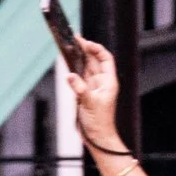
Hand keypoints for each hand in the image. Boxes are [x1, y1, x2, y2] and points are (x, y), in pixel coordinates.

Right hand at [65, 35, 124, 151]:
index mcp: (109, 82)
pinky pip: (77, 76)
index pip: (105, 59)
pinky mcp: (83, 92)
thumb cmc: (99, 123)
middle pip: (94, 60)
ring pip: (85, 66)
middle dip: (85, 48)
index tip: (85, 43)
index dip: (96, 49)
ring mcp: (92, 86)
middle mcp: (101, 82)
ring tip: (69, 44)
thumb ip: (80, 89)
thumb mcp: (90, 104)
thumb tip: (70, 76)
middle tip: (73, 37)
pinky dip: (72, 67)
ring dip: (78, 56)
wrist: (96, 137)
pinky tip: (66, 60)